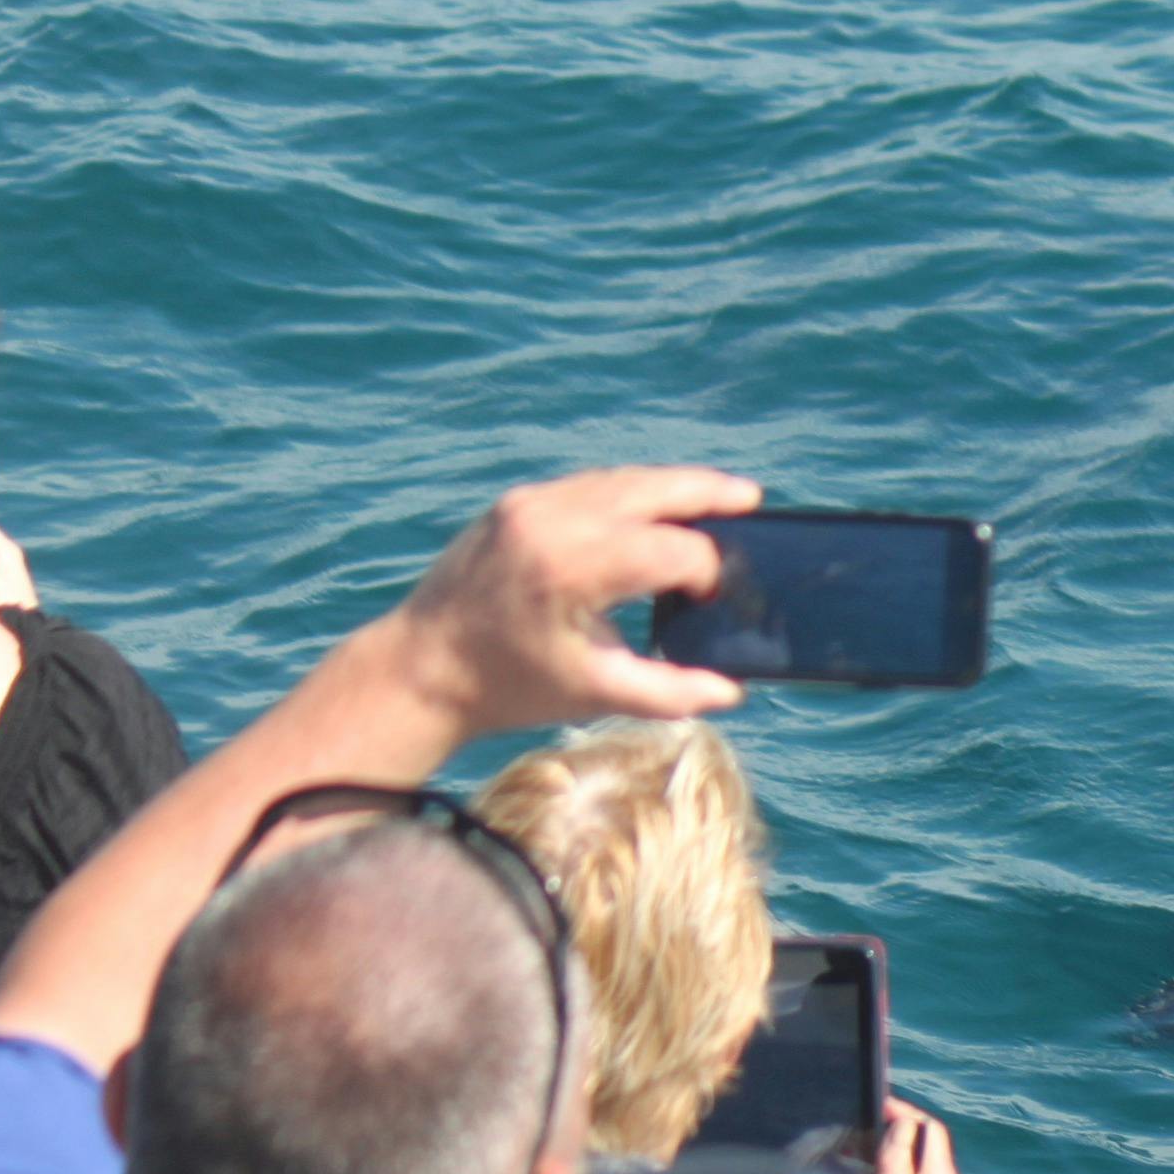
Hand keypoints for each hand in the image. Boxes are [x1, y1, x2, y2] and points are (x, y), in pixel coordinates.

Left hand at [380, 468, 752, 741]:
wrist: (422, 667)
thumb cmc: (508, 686)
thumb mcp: (594, 694)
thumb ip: (670, 692)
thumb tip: (731, 690)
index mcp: (573, 567)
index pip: (670, 549)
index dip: (706, 572)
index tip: (715, 600)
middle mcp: (551, 520)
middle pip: (650, 488)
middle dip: (706, 492)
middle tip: (751, 497)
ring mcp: (529, 504)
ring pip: (620, 479)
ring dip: (669, 487)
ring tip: (715, 497)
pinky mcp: (516, 503)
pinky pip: (588, 486)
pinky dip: (629, 493)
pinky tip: (653, 507)